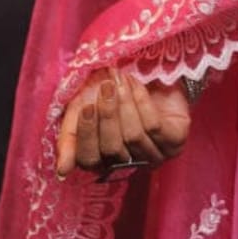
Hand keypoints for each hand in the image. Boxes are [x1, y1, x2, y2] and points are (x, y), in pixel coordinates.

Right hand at [56, 69, 190, 179]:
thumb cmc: (110, 91)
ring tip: (121, 80)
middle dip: (108, 115)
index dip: (87, 134)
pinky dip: (142, 102)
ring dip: (125, 104)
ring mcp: (154, 155)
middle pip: (112, 149)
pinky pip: (154, 126)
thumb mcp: (82, 107)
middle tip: (106, 87)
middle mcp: (130, 164)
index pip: (90, 160)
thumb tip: (62, 170)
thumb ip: (70, 137)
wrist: (148, 68)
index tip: (87, 106)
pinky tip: (137, 85)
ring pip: (133, 137)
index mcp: (104, 161)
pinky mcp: (175, 141)